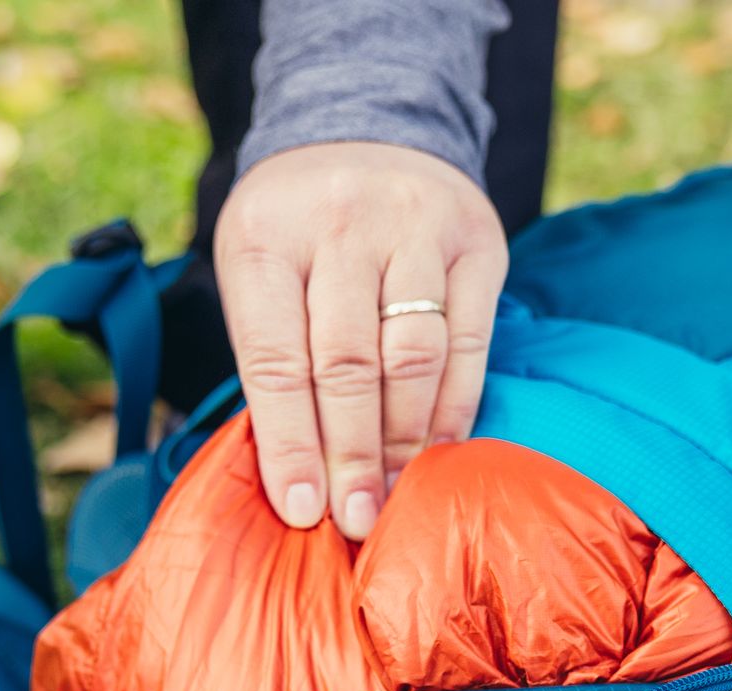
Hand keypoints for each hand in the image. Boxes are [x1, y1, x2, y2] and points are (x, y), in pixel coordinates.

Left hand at [214, 140, 507, 539]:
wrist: (367, 128)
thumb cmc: (297, 233)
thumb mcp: (255, 272)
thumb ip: (271, 360)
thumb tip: (296, 480)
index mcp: (265, 237)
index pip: (277, 360)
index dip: (290, 443)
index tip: (302, 510)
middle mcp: (341, 223)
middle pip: (347, 365)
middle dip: (351, 456)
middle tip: (356, 521)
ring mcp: (414, 227)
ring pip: (412, 357)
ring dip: (404, 440)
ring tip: (395, 496)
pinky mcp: (475, 242)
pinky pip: (468, 342)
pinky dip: (453, 407)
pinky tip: (438, 451)